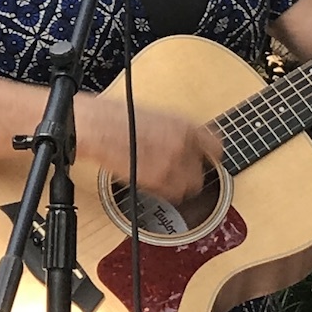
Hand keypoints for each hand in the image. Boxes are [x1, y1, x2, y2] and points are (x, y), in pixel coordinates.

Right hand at [80, 97, 218, 205]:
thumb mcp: (159, 117)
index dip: (209, 157)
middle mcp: (184, 145)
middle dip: (191, 174)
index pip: (215, 148)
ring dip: (179, 185)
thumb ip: (179, 133)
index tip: (207, 162)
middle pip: (202, 172)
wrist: (97, 127)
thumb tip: (188, 145)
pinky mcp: (158, 179)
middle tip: (179, 173)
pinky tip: (152, 182)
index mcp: (186, 126)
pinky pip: (171, 195)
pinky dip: (164, 192)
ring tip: (163, 179)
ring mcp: (173, 164)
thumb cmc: (119, 118)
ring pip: (190, 187)